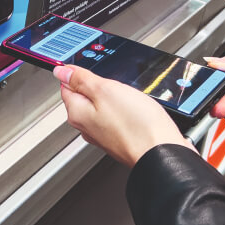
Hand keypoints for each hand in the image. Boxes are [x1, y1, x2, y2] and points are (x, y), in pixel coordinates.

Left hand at [53, 65, 193, 166]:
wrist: (163, 154)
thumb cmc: (136, 125)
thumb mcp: (105, 90)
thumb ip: (81, 80)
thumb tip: (60, 71)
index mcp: (77, 113)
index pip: (66, 87)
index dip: (77, 74)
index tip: (91, 70)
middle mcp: (87, 127)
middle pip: (84, 97)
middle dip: (97, 86)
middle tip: (115, 84)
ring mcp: (104, 135)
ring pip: (102, 107)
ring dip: (113, 98)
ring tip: (128, 97)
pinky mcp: (120, 138)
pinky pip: (117, 118)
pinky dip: (125, 110)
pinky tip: (136, 110)